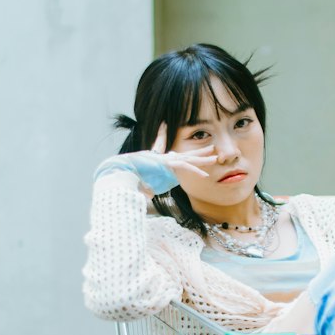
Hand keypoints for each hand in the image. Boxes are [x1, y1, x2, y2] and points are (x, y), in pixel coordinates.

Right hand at [96, 124, 217, 195]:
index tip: (177, 140)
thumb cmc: (126, 178)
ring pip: (187, 158)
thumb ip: (147, 187)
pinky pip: (184, 167)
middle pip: (184, 155)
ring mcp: (164, 160)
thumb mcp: (140, 184)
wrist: (119, 173)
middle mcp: (161, 158)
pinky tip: (205, 174)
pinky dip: (195, 171)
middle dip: (198, 152)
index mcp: (156, 161)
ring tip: (215, 158)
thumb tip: (149, 194)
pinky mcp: (165, 164)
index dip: (175, 149)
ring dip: (202, 159)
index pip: (167, 153)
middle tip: (211, 149)